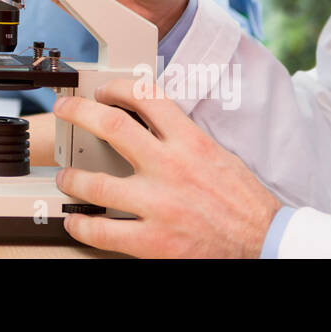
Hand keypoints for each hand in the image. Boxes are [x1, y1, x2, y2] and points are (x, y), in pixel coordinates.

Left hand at [52, 77, 279, 257]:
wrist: (265, 243)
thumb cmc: (244, 202)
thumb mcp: (216, 155)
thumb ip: (182, 139)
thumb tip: (150, 125)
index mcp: (190, 142)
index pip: (146, 97)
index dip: (116, 88)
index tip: (103, 91)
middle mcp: (171, 168)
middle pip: (112, 127)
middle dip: (80, 113)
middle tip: (65, 110)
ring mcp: (159, 205)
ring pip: (97, 184)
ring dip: (72, 178)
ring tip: (66, 176)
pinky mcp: (155, 240)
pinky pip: (105, 232)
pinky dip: (83, 226)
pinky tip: (76, 221)